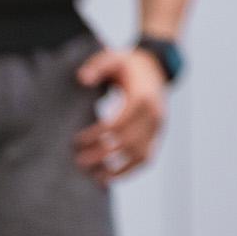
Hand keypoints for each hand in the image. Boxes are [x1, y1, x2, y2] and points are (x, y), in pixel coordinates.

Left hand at [73, 48, 166, 184]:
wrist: (155, 67)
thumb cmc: (127, 65)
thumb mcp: (113, 57)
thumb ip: (97, 65)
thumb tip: (83, 79)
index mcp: (142, 97)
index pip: (118, 123)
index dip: (97, 135)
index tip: (77, 141)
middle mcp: (154, 114)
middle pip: (127, 142)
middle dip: (102, 154)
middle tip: (79, 161)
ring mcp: (159, 126)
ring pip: (139, 155)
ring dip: (117, 168)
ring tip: (94, 177)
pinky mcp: (158, 135)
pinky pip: (146, 158)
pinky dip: (130, 171)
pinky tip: (109, 178)